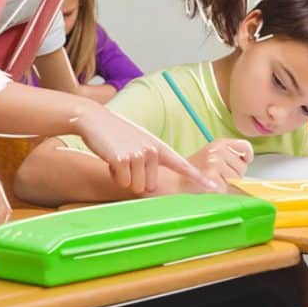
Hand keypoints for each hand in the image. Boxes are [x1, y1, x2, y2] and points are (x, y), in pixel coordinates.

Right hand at [76, 105, 218, 193]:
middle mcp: (152, 151)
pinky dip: (114, 175)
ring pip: (136, 187)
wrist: (94, 119)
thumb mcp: (138, 143)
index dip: (197, 177)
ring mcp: (138, 154)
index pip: (181, 164)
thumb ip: (150, 159)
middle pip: (150, 186)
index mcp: (158, 147)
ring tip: (118, 158)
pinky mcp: (123, 159)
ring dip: (124, 178)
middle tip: (125, 161)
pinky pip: (122, 182)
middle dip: (136, 180)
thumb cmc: (115, 135)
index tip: (213, 185)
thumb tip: (149, 186)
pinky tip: (110, 158)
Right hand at [185, 139, 252, 192]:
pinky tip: (209, 187)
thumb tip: (248, 167)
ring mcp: (214, 162)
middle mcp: (217, 150)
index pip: (245, 146)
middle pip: (243, 168)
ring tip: (213, 181)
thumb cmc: (195, 171)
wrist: (175, 180)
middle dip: (235, 175)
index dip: (248, 156)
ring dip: (227, 185)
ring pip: (236, 180)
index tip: (245, 162)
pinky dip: (220, 192)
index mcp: (219, 143)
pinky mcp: (210, 176)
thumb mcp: (212, 156)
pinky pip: (226, 189)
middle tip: (218, 176)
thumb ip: (230, 158)